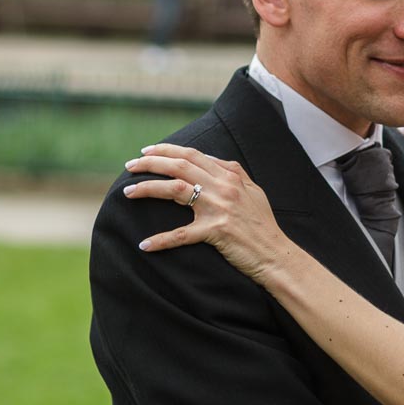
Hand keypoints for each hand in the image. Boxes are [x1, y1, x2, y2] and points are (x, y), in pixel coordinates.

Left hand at [123, 144, 289, 283]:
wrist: (276, 254)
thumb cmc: (263, 225)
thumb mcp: (253, 190)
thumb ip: (233, 172)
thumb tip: (210, 159)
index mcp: (231, 175)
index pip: (193, 154)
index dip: (167, 150)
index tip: (147, 151)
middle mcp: (224, 186)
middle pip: (180, 165)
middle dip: (151, 162)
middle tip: (130, 166)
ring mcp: (219, 208)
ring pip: (175, 189)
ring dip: (147, 188)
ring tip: (127, 192)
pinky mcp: (216, 232)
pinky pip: (182, 234)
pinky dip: (161, 239)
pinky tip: (145, 244)